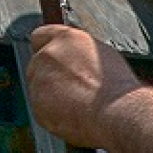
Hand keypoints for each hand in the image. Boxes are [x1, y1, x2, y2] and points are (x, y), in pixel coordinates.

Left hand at [26, 24, 140, 150]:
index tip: (54, 59)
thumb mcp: (100, 53)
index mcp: (64, 38)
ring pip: (39, 86)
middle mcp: (47, 55)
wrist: (114, 112)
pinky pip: (41, 108)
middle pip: (39, 63)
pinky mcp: (37, 104)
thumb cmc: (116, 85)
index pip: (41, 36)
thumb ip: (78, 49)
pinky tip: (73, 116)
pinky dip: (52, 113)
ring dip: (51, 94)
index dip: (47, 48)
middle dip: (50, 74)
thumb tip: (74, 54)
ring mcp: (39, 80)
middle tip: (72, 87)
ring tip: (77, 104)